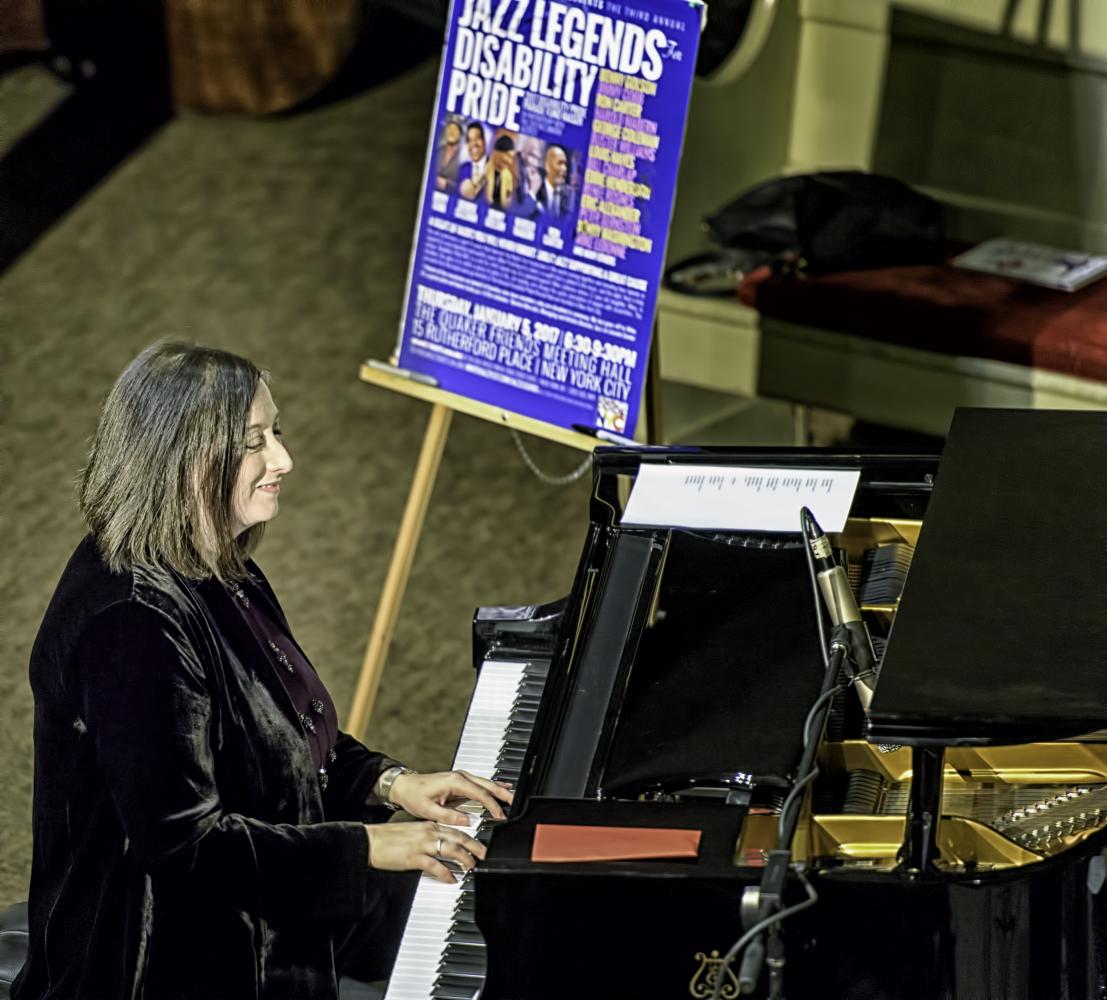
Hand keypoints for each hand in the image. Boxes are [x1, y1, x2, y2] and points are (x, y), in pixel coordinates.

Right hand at [364, 820, 485, 883]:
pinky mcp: (414, 858)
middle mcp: (428, 832)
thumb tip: (440, 844)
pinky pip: (436, 866)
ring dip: (464, 859)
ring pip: (451, 849)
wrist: (369, 841)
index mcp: (428, 825)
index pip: (454, 828)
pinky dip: (446, 873)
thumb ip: (427, 835)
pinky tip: (451, 879)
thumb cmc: (387, 838)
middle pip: (458, 837)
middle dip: (474, 846)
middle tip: (484, 855)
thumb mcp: (412, 831)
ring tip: (471, 868)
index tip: (477, 844)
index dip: (469, 836)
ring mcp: (422, 845)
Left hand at [388, 769, 512, 824]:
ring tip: (513, 798)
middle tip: (516, 803)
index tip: (500, 816)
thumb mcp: (428, 809)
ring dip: (500, 790)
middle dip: (503, 794)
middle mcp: (460, 776)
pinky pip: (480, 784)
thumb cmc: (414, 795)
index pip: (480, 793)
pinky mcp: (460, 782)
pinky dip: (492, 787)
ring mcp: (461, 778)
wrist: (405, 786)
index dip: (492, 805)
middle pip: (488, 784)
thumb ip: (448, 815)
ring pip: (486, 783)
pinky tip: (502, 788)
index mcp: (455, 781)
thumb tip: (466, 820)